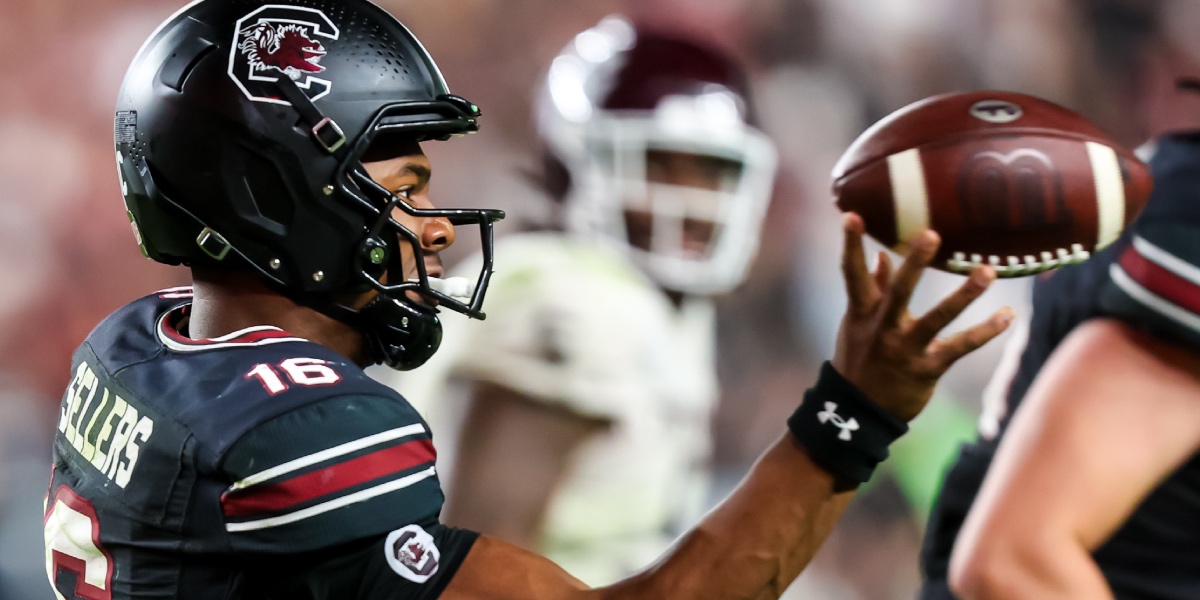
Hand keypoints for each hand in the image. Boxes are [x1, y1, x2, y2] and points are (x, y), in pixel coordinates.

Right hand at [832, 213, 1013, 420]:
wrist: (857, 413)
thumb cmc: (859, 358)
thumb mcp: (857, 324)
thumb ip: (872, 288)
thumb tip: (883, 256)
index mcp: (862, 311)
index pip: (852, 273)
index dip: (852, 244)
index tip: (852, 215)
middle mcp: (883, 327)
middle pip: (899, 291)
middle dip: (914, 263)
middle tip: (931, 234)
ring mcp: (906, 348)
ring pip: (937, 318)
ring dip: (963, 295)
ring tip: (987, 271)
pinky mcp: (928, 368)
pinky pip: (961, 347)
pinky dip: (986, 331)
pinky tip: (1008, 315)